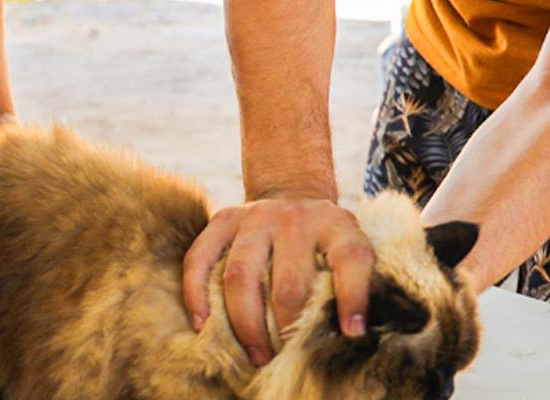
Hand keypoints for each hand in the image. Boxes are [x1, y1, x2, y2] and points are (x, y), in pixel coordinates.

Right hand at [182, 192, 373, 365]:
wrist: (292, 192)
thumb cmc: (323, 240)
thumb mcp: (347, 248)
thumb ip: (348, 281)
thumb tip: (348, 333)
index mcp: (335, 224)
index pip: (351, 259)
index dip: (353, 297)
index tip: (351, 333)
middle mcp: (294, 216)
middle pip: (289, 282)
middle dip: (286, 329)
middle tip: (285, 358)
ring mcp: (254, 216)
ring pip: (241, 275)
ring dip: (246, 323)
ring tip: (256, 354)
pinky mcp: (222, 218)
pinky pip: (199, 258)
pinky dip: (197, 294)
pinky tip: (203, 324)